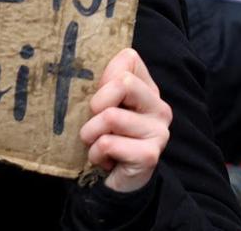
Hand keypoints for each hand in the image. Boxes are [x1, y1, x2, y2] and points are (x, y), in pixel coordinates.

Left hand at [79, 48, 171, 192]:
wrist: (116, 181)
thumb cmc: (105, 137)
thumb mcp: (101, 106)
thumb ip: (101, 85)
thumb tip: (81, 68)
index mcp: (148, 89)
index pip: (128, 58)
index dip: (105, 76)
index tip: (100, 98)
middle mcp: (159, 108)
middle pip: (122, 83)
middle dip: (96, 105)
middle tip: (95, 122)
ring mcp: (159, 131)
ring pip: (110, 116)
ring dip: (91, 133)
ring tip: (97, 144)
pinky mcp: (150, 154)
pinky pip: (108, 143)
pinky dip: (96, 153)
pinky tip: (105, 160)